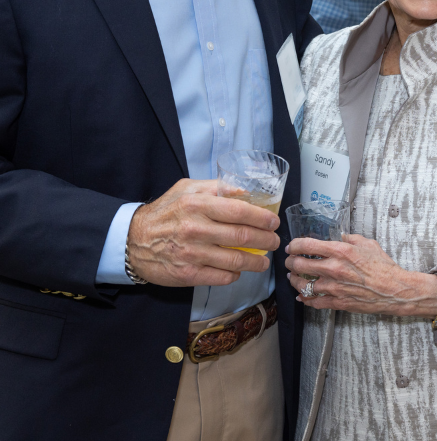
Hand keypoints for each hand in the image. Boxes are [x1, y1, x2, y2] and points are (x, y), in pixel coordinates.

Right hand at [127, 179, 280, 287]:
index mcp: (198, 204)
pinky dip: (235, 275)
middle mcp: (196, 229)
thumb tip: (245, 191)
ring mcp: (192, 254)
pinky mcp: (188, 274)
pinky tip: (239, 271)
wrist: (132, 240)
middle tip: (274, 241)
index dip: (262, 218)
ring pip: (235, 261)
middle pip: (242, 237)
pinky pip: (221, 277)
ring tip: (264, 261)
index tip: (274, 222)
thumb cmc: (165, 211)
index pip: (239, 211)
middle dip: (265, 240)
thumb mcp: (187, 188)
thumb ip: (216, 187)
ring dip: (256, 262)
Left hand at [285, 234, 436, 317]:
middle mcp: (334, 268)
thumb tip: (341, 236)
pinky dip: (305, 299)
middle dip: (290, 262)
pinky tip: (301, 296)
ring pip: (303, 285)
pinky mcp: (337, 302)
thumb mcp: (368, 243)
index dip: (295, 245)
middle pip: (300, 264)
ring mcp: (334, 287)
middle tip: (289, 261)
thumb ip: (351, 238)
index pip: (307, 245)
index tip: (292, 246)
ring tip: (292, 277)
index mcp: (340, 251)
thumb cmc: (383, 266)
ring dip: (294, 280)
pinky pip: (314, 302)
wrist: (393, 289)